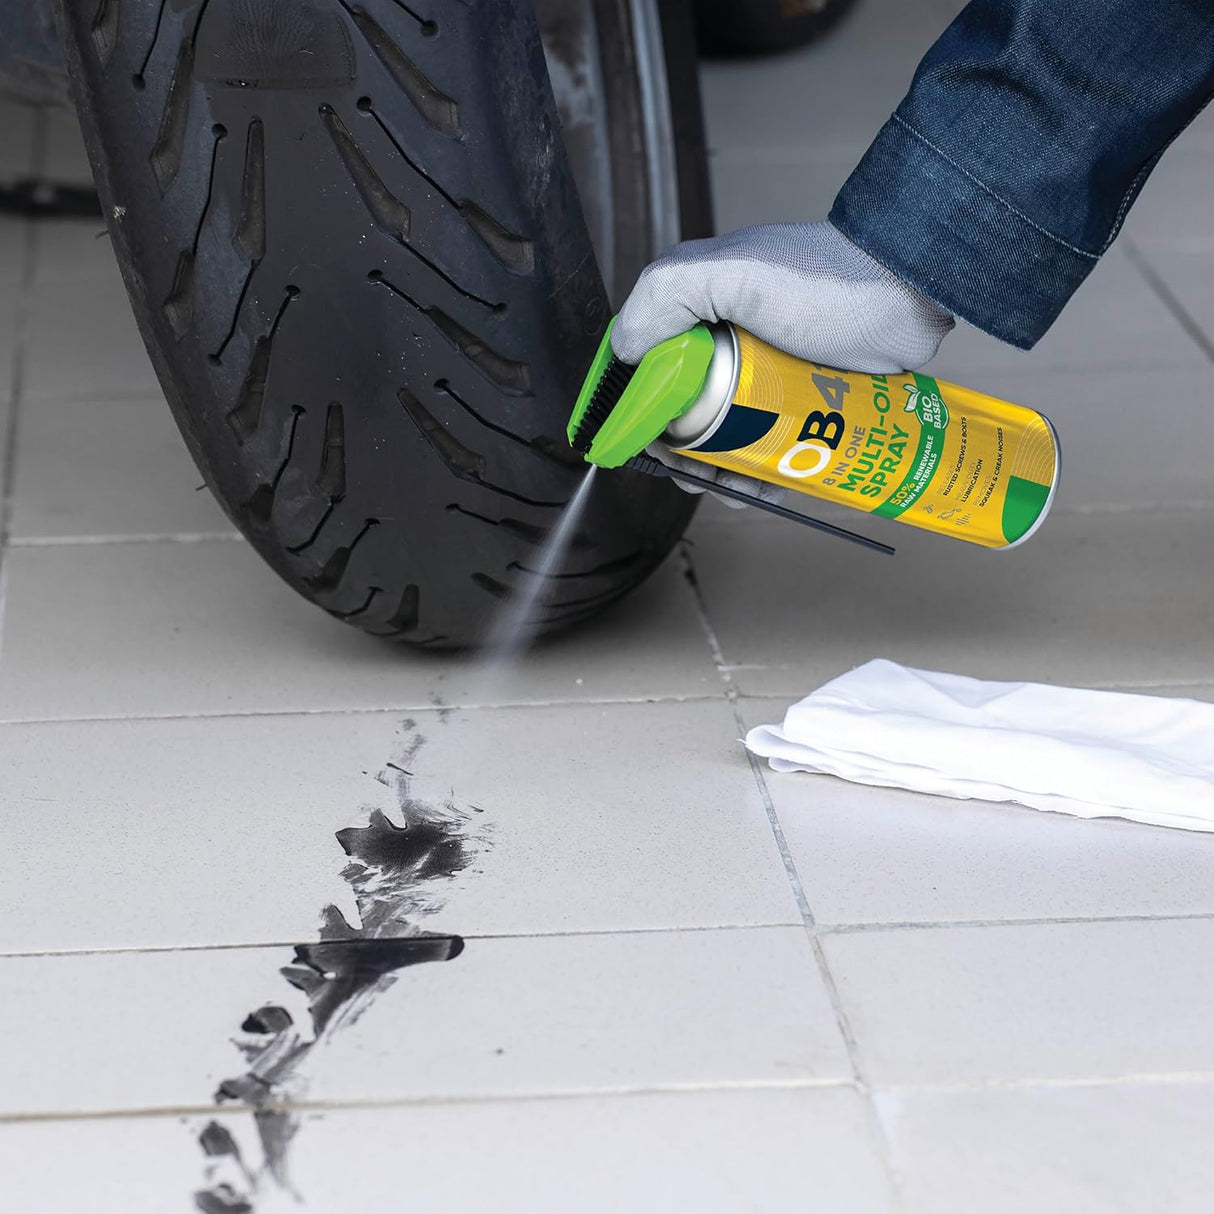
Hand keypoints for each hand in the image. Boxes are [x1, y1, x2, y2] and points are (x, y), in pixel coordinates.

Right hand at [612, 221, 952, 507]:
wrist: (911, 290)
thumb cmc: (829, 280)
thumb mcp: (736, 272)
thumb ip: (668, 294)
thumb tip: (622, 351)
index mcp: (698, 306)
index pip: (644, 366)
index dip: (637, 412)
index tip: (649, 448)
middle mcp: (725, 338)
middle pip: (681, 411)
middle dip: (683, 454)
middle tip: (701, 477)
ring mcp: (764, 372)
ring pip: (724, 435)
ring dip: (722, 471)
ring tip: (738, 488)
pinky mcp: (802, 399)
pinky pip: (769, 443)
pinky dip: (763, 471)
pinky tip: (770, 487)